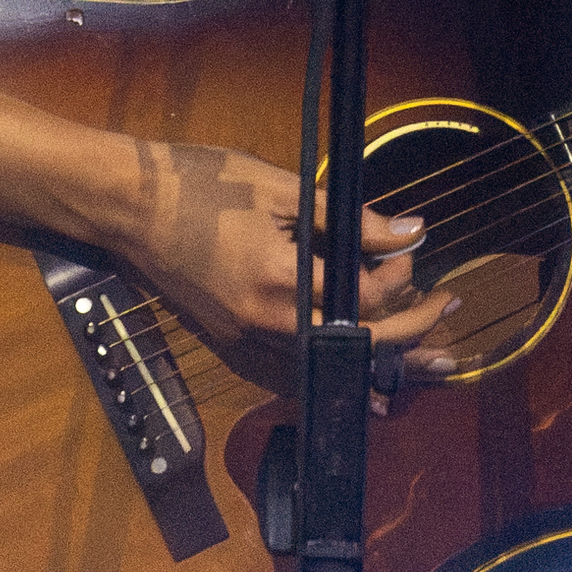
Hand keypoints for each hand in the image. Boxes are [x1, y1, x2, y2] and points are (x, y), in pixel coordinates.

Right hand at [109, 139, 456, 386]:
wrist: (125, 205)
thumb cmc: (196, 184)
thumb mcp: (280, 187)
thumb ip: (350, 218)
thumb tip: (411, 231)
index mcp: (280, 278)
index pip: (364, 299)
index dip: (399, 277)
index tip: (412, 252)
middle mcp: (264, 321)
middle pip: (355, 347)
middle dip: (411, 336)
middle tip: (447, 313)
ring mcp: (244, 339)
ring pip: (327, 369)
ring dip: (380, 366)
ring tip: (427, 366)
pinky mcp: (230, 343)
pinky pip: (290, 373)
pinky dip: (330, 377)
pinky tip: (360, 388)